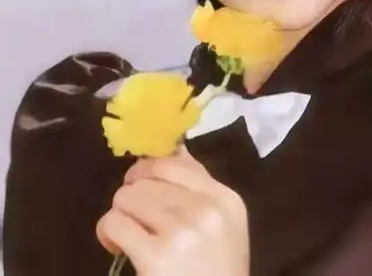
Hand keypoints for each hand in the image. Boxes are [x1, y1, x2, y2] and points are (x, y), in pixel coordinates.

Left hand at [96, 148, 248, 275]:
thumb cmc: (217, 271)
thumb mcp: (223, 225)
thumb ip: (199, 187)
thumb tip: (175, 147)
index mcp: (225, 199)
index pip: (174, 163)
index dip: (148, 169)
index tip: (139, 184)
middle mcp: (206, 209)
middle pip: (146, 178)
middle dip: (133, 196)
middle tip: (135, 218)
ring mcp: (182, 231)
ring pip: (127, 197)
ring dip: (120, 214)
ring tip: (128, 234)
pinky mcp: (157, 256)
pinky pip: (115, 222)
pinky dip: (108, 232)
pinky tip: (117, 245)